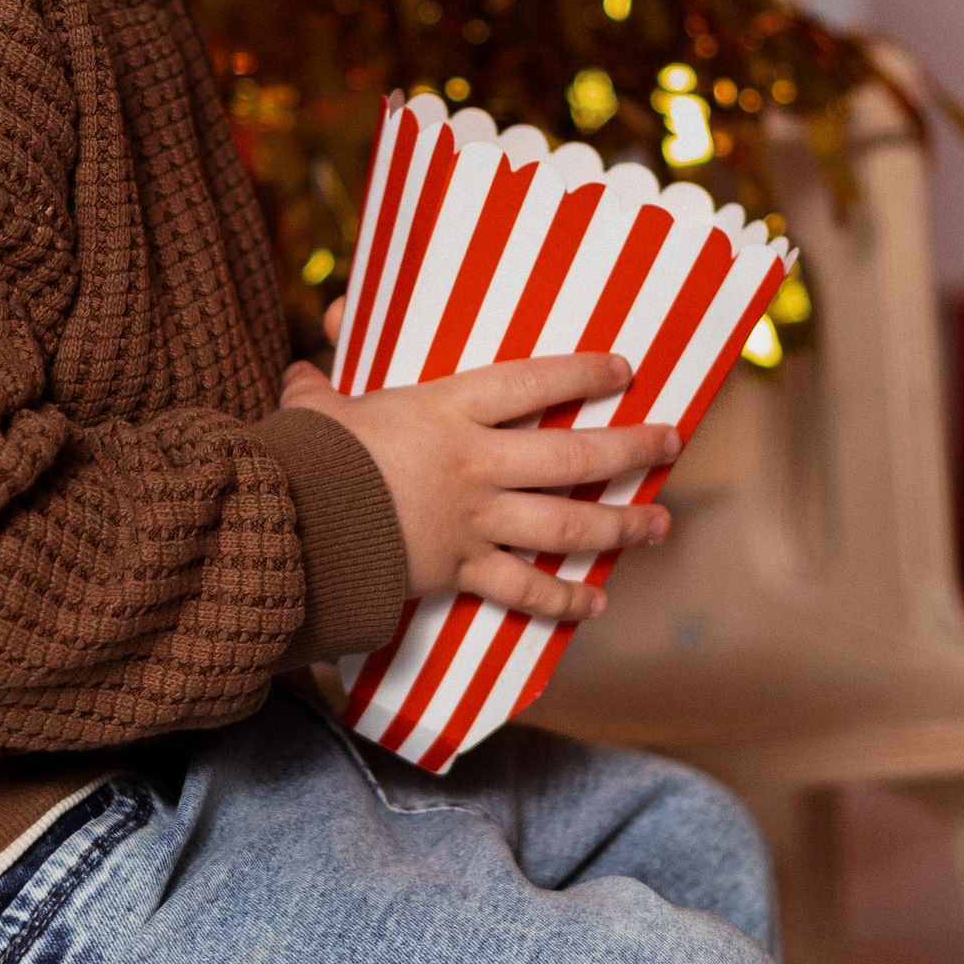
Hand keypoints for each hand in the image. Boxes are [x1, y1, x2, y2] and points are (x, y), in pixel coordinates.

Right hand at [279, 336, 677, 626]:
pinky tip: (595, 602)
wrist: (293, 525)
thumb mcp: (316, 411)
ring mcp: (476, 521)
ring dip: (621, 525)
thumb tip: (306, 361)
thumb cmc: (306, 459)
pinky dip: (563, 599)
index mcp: (448, 409)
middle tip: (669, 441)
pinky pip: (525, 589)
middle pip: (573, 455)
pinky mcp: (461, 570)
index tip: (624, 369)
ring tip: (659, 523)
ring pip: (567, 525)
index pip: (534, 381)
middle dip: (630, 447)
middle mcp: (477, 463)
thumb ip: (321, 387)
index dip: (584, 373)